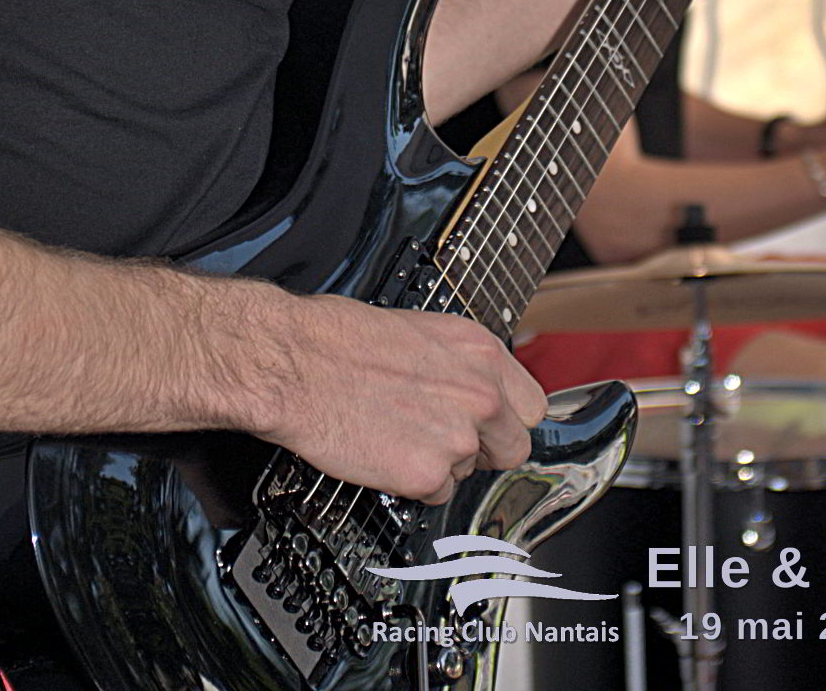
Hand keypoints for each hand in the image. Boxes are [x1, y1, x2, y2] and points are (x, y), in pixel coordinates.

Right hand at [260, 292, 545, 504]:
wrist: (295, 362)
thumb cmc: (338, 338)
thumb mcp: (418, 330)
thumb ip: (458, 364)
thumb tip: (471, 388)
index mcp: (479, 352)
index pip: (531, 407)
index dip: (504, 420)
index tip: (489, 426)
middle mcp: (480, 395)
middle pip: (513, 450)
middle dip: (482, 452)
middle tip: (443, 440)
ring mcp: (456, 438)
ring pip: (467, 473)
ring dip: (438, 464)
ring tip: (395, 434)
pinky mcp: (426, 474)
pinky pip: (435, 495)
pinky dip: (410, 483)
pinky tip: (382, 452)